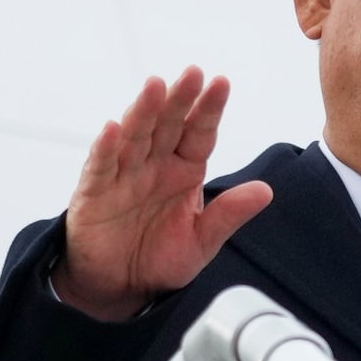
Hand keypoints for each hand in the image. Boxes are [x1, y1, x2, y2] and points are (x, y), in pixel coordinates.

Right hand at [53, 67, 272, 320]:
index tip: (222, 82)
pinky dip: (106, 148)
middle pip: (168, 125)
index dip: (209, 109)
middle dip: (180, 98)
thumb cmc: (161, 258)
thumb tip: (266, 191)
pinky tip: (113, 129)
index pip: (200, 133)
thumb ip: (229, 214)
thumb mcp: (203, 240)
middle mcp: (154, 165)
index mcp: (185, 170)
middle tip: (193, 72)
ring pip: (135, 136)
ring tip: (155, 86)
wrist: (120, 288)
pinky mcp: (94, 194)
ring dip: (144, 111)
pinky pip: (100, 167)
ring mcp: (123, 176)